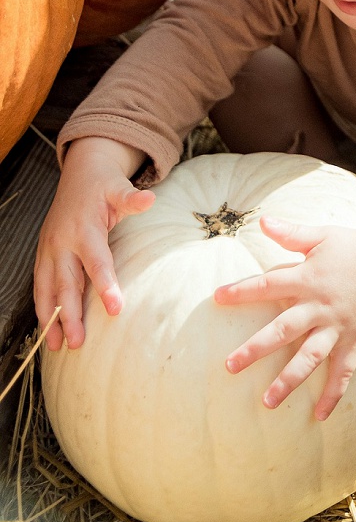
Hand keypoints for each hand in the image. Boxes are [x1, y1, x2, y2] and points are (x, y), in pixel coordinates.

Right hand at [34, 137, 153, 350]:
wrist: (80, 174)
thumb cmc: (104, 185)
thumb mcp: (119, 187)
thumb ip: (132, 198)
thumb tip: (150, 198)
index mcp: (84, 228)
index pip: (96, 261)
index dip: (105, 285)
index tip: (115, 309)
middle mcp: (62, 242)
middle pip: (66, 282)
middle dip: (70, 314)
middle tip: (79, 342)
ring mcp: (49, 249)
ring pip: (47, 288)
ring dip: (51, 318)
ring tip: (58, 346)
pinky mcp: (43, 255)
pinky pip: (40, 286)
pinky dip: (43, 309)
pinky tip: (48, 331)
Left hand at [214, 212, 355, 420]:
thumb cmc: (350, 247)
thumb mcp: (320, 235)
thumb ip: (291, 232)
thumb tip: (261, 220)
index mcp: (307, 278)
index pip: (267, 285)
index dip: (242, 291)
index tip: (216, 298)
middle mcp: (320, 306)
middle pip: (283, 330)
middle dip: (256, 349)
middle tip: (229, 366)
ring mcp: (338, 327)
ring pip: (310, 358)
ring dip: (288, 380)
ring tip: (267, 402)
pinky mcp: (355, 340)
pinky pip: (344, 372)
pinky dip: (334, 395)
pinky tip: (320, 417)